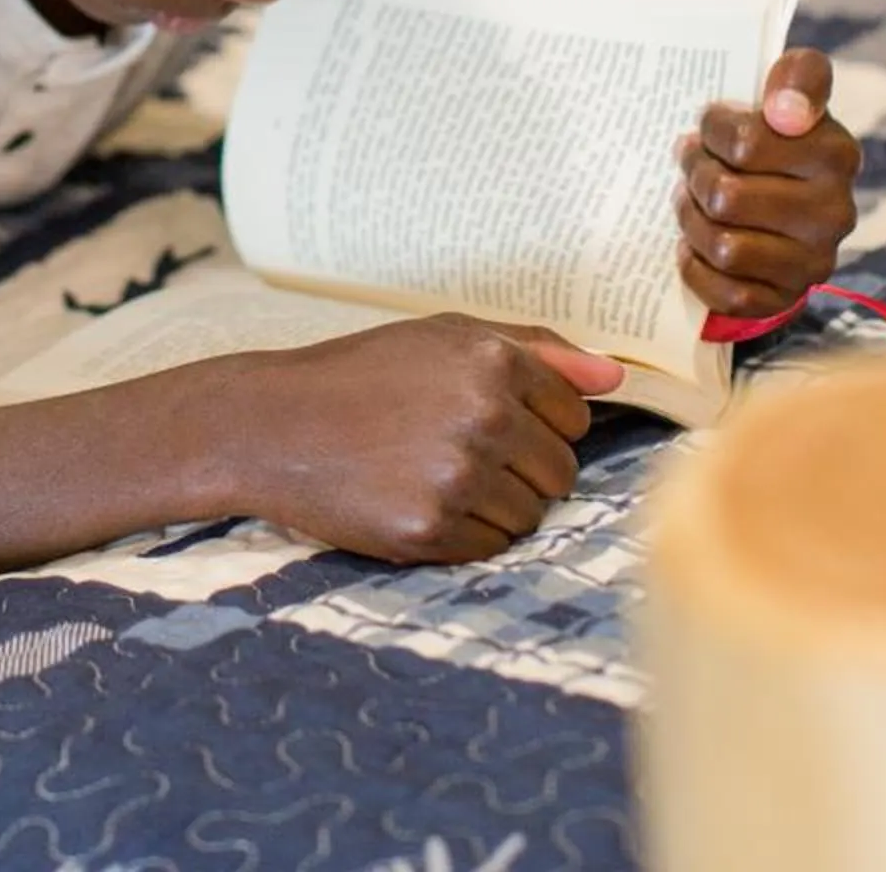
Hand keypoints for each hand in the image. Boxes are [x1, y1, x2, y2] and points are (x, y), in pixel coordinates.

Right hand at [229, 314, 622, 564]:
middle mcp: (483, 416)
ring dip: (493, 506)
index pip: (575, 416)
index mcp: (493, 362)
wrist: (272, 424)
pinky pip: (490, 548)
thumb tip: (614, 375)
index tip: (486, 421)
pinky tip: (416, 502)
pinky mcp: (429, 530)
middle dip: (521, 469)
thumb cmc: (362, 375)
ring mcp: (457, 477)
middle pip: (560, 472)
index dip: (536, 423)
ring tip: (432, 476)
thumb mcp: (444, 338)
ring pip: (529, 515)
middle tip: (454, 452)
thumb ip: (537, 351)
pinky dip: (463, 535)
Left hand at [673, 47, 862, 319]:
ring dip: (692, 219)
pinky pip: (727, 293)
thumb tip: (786, 109)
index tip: (711, 123)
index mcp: (836, 154)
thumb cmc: (777, 137)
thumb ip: (800, 74)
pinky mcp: (789, 298)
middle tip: (689, 160)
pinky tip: (693, 245)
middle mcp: (836, 212)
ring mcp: (814, 261)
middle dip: (695, 174)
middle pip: (726, 196)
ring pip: (724, 246)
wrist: (784, 203)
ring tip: (688, 198)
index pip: (747, 142)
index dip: (715, 130)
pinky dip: (698, 268)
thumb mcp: (791, 92)